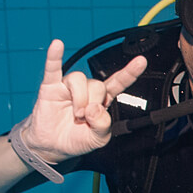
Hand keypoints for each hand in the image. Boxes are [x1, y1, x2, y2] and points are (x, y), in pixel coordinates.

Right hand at [18, 39, 146, 161]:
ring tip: (76, 114)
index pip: (118, 83)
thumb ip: (103, 125)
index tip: (141, 61)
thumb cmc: (78, 140)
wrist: (54, 147)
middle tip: (84, 119)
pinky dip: (54, 57)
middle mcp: (87, 90)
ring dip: (79, 98)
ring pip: (79, 78)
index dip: (129, 73)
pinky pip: (53, 68)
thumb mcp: (98, 139)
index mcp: (102, 100)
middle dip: (92, 102)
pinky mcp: (51, 87)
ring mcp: (69, 87)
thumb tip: (94, 108)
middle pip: (97, 84)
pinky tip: (57, 45)